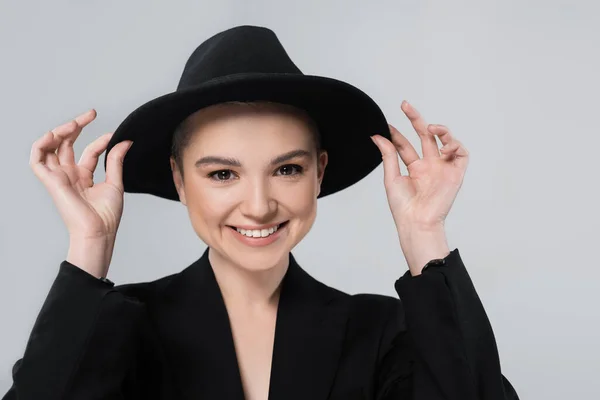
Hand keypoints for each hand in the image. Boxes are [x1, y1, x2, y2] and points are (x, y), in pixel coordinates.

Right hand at [29, 109, 132, 240]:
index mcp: (84, 177)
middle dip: (77, 126)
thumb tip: (125, 141)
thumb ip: (115, 160)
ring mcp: (59, 177)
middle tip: (91, 114)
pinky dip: (42, 144)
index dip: (100, 141)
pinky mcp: (51, 181)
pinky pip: (36, 159)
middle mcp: (69, 175)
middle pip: (66, 145)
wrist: (99, 231)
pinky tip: (55, 134)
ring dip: (59, 132)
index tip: (113, 136)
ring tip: (74, 123)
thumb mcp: (115, 182)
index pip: (88, 152)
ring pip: (50, 148)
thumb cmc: (106, 215)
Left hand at [371, 101, 468, 231]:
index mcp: (413, 169)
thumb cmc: (403, 206)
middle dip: (416, 120)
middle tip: (405, 105)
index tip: (386, 124)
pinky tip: (444, 146)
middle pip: (424, 137)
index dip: (396, 134)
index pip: (405, 146)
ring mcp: (442, 168)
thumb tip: (377, 136)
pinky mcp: (456, 173)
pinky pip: (461, 153)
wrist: (416, 222)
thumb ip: (388, 154)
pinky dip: (455, 145)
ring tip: (430, 127)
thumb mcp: (391, 177)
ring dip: (439, 130)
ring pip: (445, 141)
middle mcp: (429, 166)